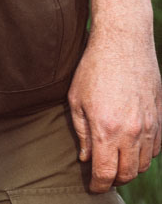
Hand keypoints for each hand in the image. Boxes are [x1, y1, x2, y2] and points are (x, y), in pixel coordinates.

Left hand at [68, 28, 161, 191]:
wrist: (123, 41)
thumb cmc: (94, 66)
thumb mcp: (76, 98)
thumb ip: (81, 132)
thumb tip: (86, 158)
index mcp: (105, 128)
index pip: (105, 172)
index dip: (98, 185)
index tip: (93, 187)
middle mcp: (130, 131)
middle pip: (127, 173)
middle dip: (114, 179)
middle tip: (103, 174)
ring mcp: (148, 125)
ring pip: (143, 164)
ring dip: (130, 168)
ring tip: (117, 160)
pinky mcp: (159, 117)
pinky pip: (155, 149)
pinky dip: (144, 154)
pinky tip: (132, 146)